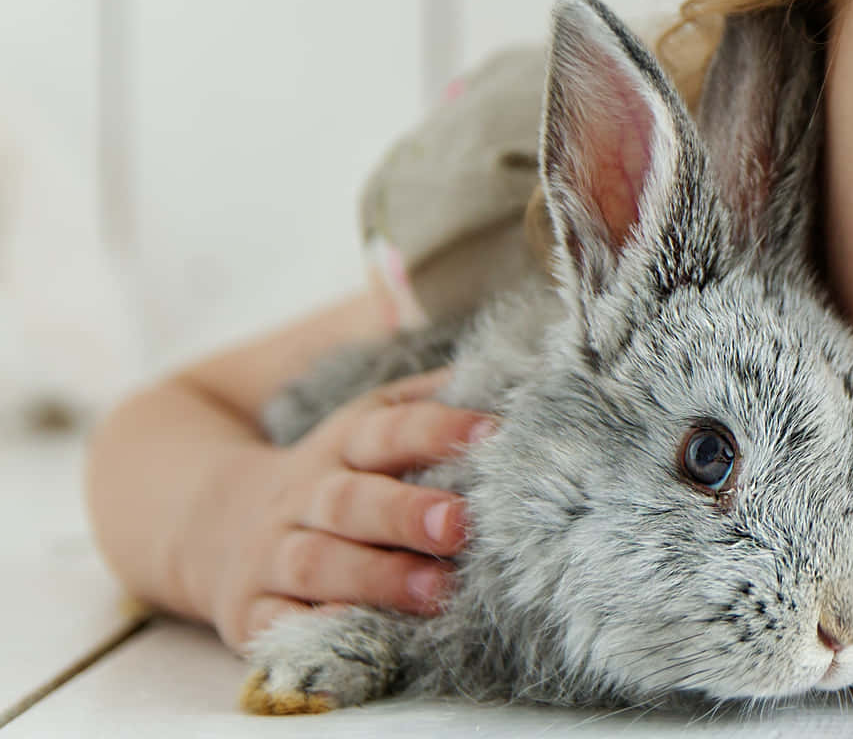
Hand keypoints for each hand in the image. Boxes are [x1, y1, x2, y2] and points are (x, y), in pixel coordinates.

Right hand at [192, 369, 495, 651]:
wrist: (212, 521)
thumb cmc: (334, 474)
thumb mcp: (367, 421)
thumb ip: (426, 396)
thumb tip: (495, 360)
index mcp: (343, 446)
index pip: (389, 430)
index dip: (438, 429)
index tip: (492, 434)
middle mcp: (305, 497)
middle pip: (351, 501)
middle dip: (405, 513)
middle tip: (461, 524)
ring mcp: (273, 555)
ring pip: (318, 563)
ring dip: (376, 578)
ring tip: (436, 590)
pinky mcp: (251, 612)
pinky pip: (276, 625)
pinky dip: (313, 632)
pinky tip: (357, 637)